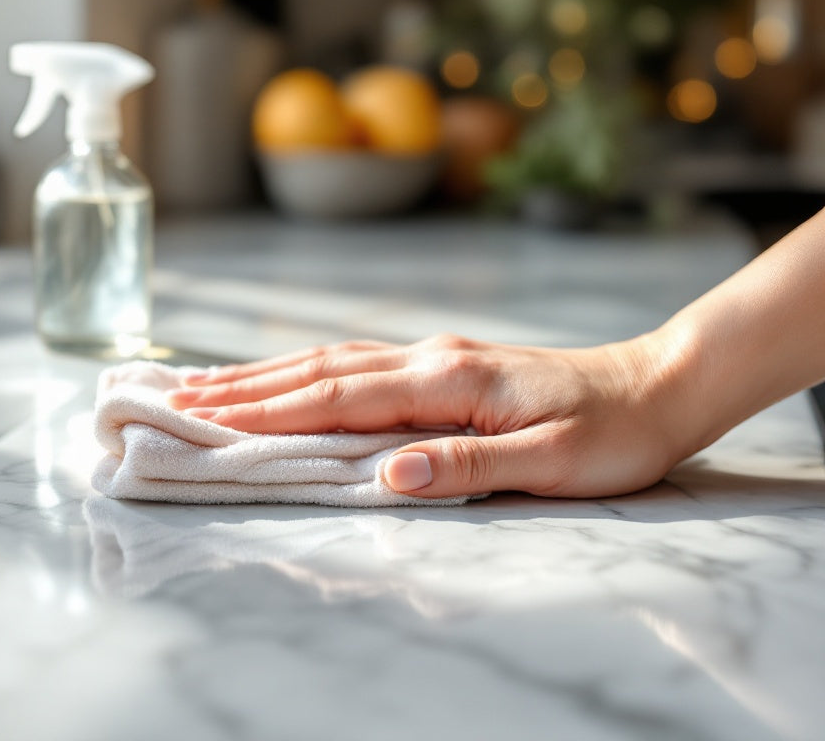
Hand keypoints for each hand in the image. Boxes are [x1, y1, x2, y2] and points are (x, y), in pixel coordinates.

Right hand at [166, 334, 689, 499]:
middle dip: (245, 384)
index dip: (267, 409)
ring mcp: (435, 356)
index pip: (338, 398)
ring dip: (268, 372)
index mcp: (448, 382)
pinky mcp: (445, 364)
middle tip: (178, 393)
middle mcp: (430, 359)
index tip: (204, 415)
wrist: (654, 386)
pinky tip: (290, 377)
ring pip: (333, 358)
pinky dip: (309, 370)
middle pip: (319, 368)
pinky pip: (358, 362)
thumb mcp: (550, 463)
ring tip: (210, 381)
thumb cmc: (608, 433)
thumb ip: (466, 466)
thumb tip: (388, 476)